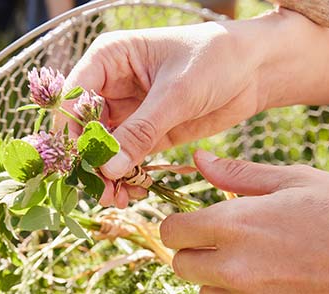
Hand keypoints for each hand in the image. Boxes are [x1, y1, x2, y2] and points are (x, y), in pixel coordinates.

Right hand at [63, 21, 266, 206]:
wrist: (256, 70)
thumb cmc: (216, 59)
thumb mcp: (177, 94)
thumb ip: (141, 131)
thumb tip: (109, 168)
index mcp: (109, 58)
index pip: (74, 95)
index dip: (71, 130)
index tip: (82, 162)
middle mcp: (110, 85)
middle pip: (83, 129)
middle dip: (90, 161)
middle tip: (100, 190)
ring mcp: (127, 112)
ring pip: (102, 150)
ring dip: (106, 176)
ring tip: (116, 199)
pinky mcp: (145, 134)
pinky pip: (125, 160)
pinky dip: (125, 178)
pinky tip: (133, 193)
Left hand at [161, 151, 328, 293]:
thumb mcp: (299, 181)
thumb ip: (239, 174)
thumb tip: (198, 161)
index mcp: (236, 225)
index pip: (172, 231)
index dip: (180, 226)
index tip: (197, 224)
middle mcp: (234, 269)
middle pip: (182, 266)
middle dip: (197, 252)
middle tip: (230, 243)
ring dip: (220, 282)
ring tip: (262, 265)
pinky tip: (283, 287)